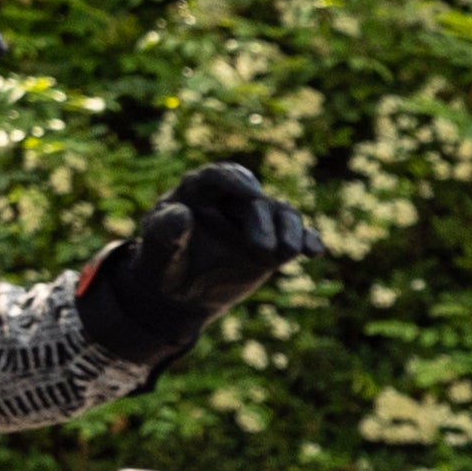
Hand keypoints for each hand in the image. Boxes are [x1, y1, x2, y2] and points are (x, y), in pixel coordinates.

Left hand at [75, 159, 322, 371]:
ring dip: (290, 230)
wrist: (181, 294)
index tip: (253, 192)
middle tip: (262, 249)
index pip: (219, 176)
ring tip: (288, 253)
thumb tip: (182, 214)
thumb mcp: (157, 253)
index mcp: (196, 193)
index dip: (237, 180)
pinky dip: (308, 240)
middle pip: (255, 199)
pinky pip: (296, 235)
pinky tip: (314, 252)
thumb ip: (164, 233)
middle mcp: (230, 201)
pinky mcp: (274, 242)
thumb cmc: (162, 267)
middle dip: (262, 220)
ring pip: (282, 212)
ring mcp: (255, 221)